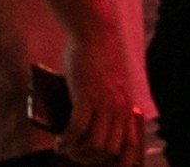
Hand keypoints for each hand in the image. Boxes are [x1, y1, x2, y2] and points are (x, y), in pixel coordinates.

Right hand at [57, 48, 150, 166]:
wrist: (93, 34)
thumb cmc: (97, 58)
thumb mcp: (111, 86)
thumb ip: (107, 105)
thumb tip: (91, 125)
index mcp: (127, 110)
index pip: (131, 149)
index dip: (118, 164)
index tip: (99, 164)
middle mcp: (119, 111)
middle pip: (108, 151)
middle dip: (89, 159)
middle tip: (74, 155)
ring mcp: (103, 104)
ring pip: (94, 144)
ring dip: (76, 152)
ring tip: (64, 149)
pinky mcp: (86, 96)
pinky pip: (78, 128)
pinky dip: (67, 140)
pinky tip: (59, 142)